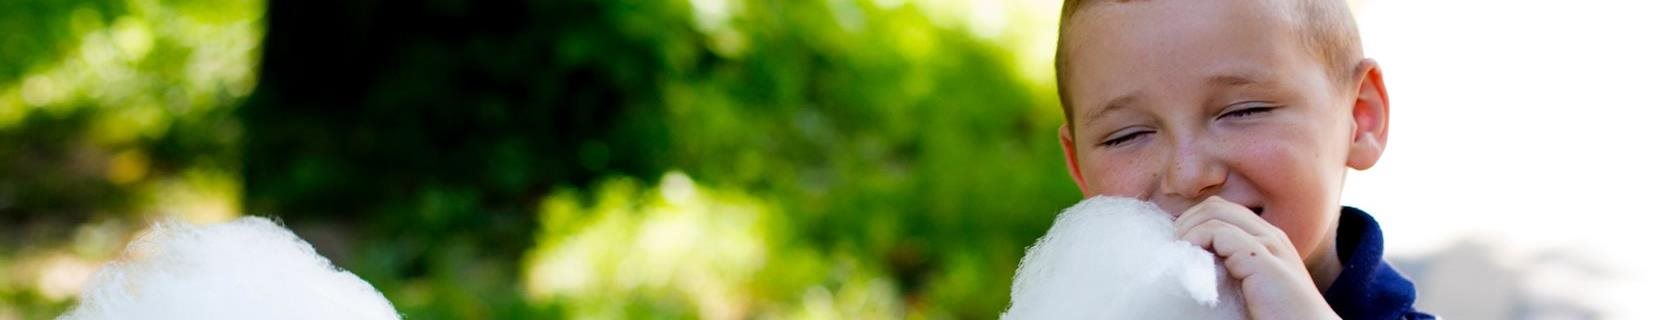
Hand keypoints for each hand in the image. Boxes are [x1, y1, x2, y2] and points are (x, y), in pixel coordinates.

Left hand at [1174, 196, 1338, 319]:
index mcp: (1268, 242)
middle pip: (1216, 206)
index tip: (1176, 247)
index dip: (1194, 222)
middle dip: (1186, 222)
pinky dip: (1195, 240)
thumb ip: (1230, 270)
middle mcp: (1270, 236)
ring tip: (1177, 254)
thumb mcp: (1249, 288)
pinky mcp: (1262, 259)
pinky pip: (1218, 231)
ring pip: (1215, 212)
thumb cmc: (1279, 318)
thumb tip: (1191, 261)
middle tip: (1172, 249)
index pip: (1222, 211)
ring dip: (1187, 230)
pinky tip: (1189, 261)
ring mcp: (1269, 245)